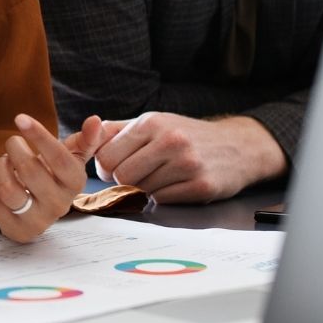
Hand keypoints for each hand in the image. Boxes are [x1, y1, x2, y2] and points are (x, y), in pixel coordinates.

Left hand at [0, 114, 106, 242]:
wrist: (40, 204)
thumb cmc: (55, 173)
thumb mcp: (72, 156)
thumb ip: (85, 138)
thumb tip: (95, 120)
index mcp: (76, 183)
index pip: (59, 158)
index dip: (39, 136)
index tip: (20, 118)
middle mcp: (60, 206)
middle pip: (30, 171)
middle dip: (14, 148)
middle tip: (12, 142)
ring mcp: (38, 222)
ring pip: (8, 190)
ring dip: (0, 166)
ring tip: (3, 160)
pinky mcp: (16, 231)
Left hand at [92, 112, 286, 203]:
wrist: (238, 146)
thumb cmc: (187, 135)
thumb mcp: (153, 122)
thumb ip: (116, 130)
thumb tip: (84, 136)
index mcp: (151, 123)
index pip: (106, 156)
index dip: (107, 167)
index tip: (117, 167)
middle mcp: (169, 140)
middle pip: (121, 176)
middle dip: (125, 180)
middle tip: (139, 175)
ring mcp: (187, 164)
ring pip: (142, 190)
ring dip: (147, 188)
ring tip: (163, 176)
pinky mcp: (201, 186)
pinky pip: (164, 200)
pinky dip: (165, 196)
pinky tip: (177, 184)